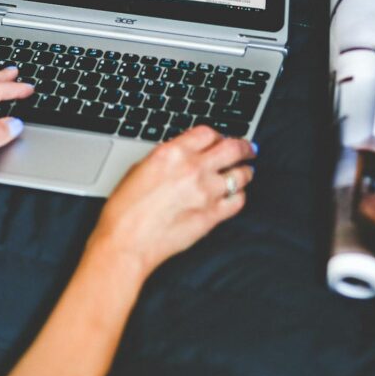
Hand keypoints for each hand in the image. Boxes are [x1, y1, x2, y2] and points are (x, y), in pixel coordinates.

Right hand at [87, 126, 256, 278]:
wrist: (126, 242)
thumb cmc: (125, 209)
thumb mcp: (141, 168)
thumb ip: (168, 158)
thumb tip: (185, 156)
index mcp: (173, 152)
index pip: (208, 133)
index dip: (218, 135)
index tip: (221, 139)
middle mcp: (193, 169)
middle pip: (233, 148)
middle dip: (244, 147)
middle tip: (249, 149)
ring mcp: (206, 192)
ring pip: (241, 175)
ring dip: (245, 171)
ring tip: (245, 172)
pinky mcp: (212, 216)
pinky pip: (238, 201)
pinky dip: (239, 196)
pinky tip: (234, 196)